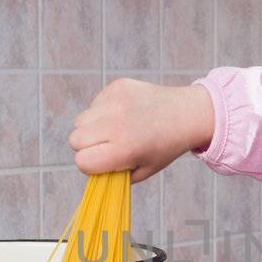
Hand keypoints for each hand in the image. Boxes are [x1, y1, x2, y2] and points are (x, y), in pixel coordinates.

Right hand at [67, 77, 214, 179]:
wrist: (186, 114)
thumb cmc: (164, 147)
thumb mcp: (143, 170)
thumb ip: (113, 174)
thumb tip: (90, 169)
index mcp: (124, 149)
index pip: (82, 161)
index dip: (90, 164)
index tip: (103, 161)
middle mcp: (117, 124)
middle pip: (75, 139)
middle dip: (86, 146)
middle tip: (106, 145)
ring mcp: (116, 102)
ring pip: (81, 120)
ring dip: (92, 127)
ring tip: (115, 128)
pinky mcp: (117, 87)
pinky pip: (94, 103)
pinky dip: (102, 110)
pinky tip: (123, 113)